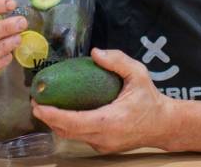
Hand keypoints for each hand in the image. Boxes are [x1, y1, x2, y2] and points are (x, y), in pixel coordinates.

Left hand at [31, 48, 170, 153]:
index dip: (53, 115)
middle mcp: (104, 137)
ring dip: (56, 123)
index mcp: (111, 121)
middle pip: (67, 132)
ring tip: (45, 106)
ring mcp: (103, 145)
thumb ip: (118, 61)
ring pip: (72, 136)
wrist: (164, 124)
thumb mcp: (138, 74)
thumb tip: (95, 53)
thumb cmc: (150, 99)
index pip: (75, 122)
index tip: (39, 105)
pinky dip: (68, 126)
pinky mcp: (103, 147)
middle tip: (36, 102)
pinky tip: (63, 113)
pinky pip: (80, 137)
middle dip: (48, 118)